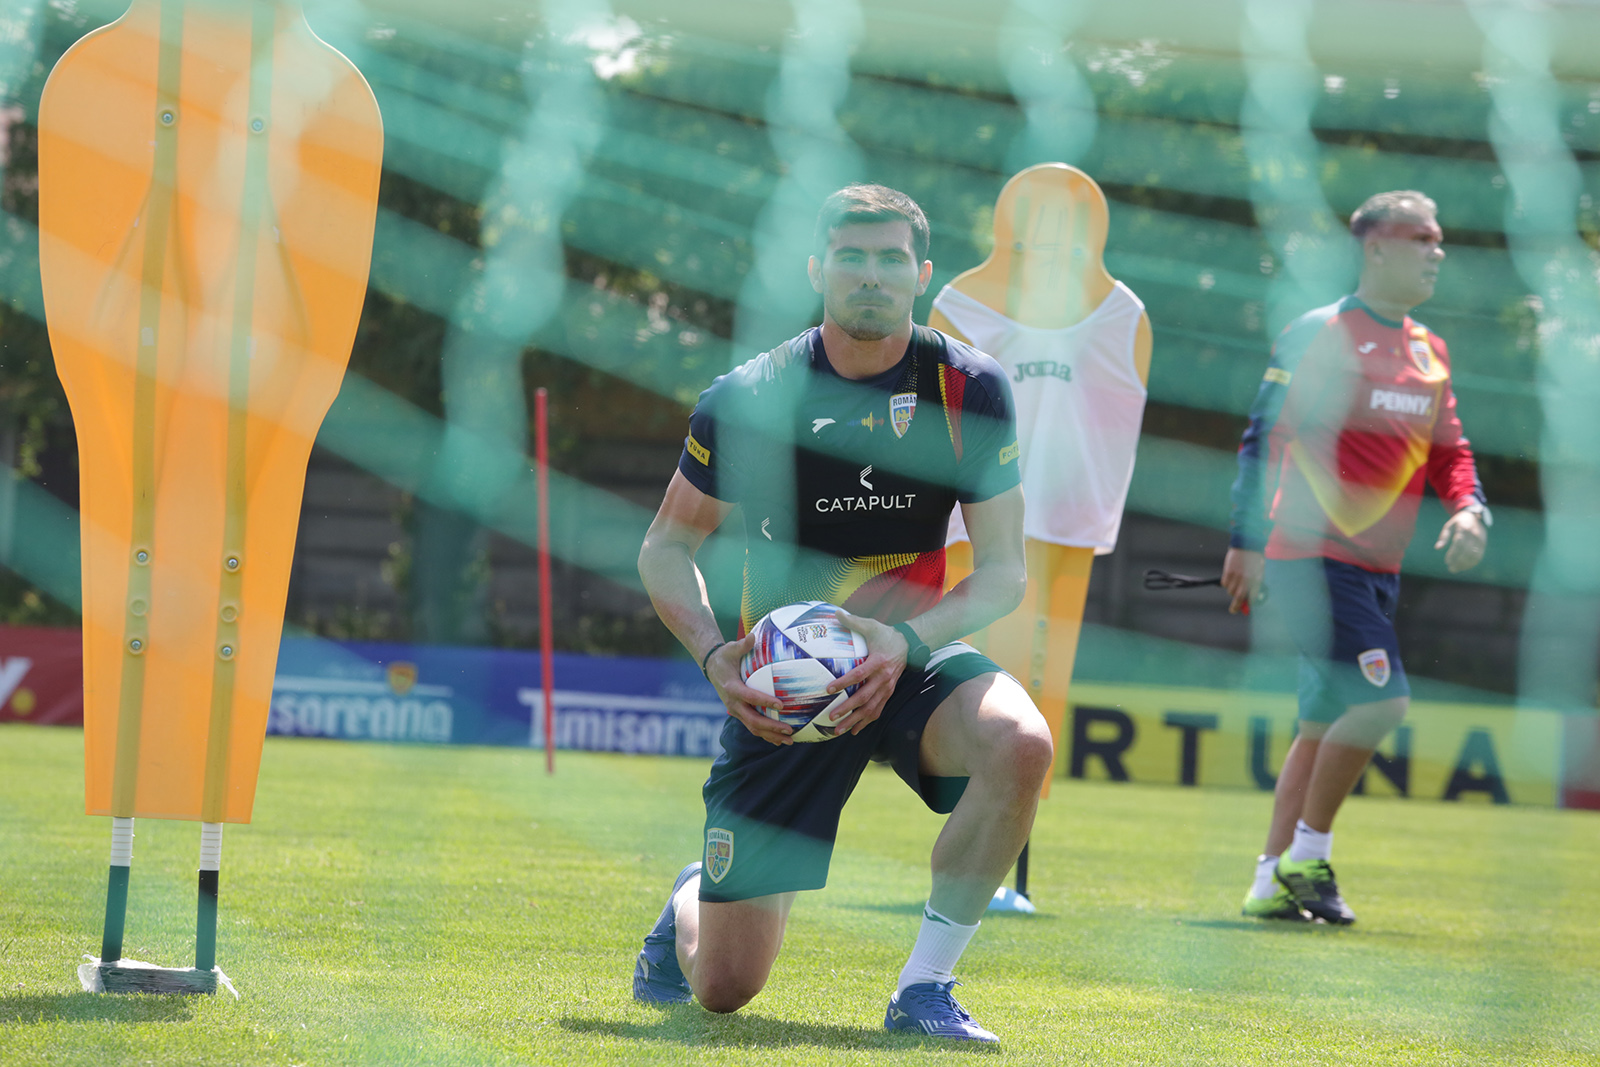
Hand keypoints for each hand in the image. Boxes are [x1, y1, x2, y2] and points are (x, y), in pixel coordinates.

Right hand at [705, 630, 792, 745]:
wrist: (712, 667)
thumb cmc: (725, 656)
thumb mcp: (731, 648)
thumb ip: (742, 645)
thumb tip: (752, 636)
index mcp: (732, 688)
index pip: (750, 697)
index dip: (764, 702)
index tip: (781, 705)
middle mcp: (733, 703)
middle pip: (752, 720)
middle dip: (771, 727)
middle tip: (789, 729)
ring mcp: (736, 711)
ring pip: (753, 728)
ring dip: (771, 736)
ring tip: (790, 740)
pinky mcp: (740, 714)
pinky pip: (753, 727)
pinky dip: (767, 735)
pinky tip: (781, 738)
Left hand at [820, 608, 908, 736]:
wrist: (908, 645)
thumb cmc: (885, 635)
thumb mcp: (871, 626)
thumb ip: (853, 621)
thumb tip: (836, 612)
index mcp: (878, 662)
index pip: (859, 675)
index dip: (844, 683)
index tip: (828, 689)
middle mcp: (884, 678)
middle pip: (864, 698)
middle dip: (847, 709)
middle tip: (831, 717)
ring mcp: (888, 688)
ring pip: (871, 709)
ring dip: (855, 721)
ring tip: (839, 730)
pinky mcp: (889, 694)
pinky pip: (877, 711)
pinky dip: (865, 722)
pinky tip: (853, 731)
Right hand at [1221, 548, 1263, 614]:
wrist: (1246, 546)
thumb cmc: (1254, 561)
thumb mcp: (1258, 573)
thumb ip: (1254, 586)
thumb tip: (1247, 600)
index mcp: (1256, 580)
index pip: (1252, 597)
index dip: (1247, 604)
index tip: (1244, 609)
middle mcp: (1246, 579)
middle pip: (1239, 597)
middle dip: (1235, 606)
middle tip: (1233, 611)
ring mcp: (1237, 576)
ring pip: (1230, 591)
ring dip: (1231, 591)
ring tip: (1235, 583)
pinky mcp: (1228, 572)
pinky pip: (1225, 584)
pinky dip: (1226, 584)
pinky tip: (1230, 578)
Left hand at [1435, 509, 1486, 572]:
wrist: (1475, 517)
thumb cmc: (1458, 522)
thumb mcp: (1449, 526)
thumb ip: (1443, 536)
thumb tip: (1437, 548)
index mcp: (1463, 528)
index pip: (1458, 543)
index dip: (1453, 554)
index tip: (1447, 561)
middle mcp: (1473, 534)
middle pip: (1467, 551)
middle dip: (1458, 561)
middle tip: (1450, 569)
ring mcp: (1480, 540)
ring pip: (1474, 555)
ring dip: (1465, 564)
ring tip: (1455, 569)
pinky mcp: (1483, 544)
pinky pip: (1479, 556)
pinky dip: (1471, 563)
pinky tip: (1464, 567)